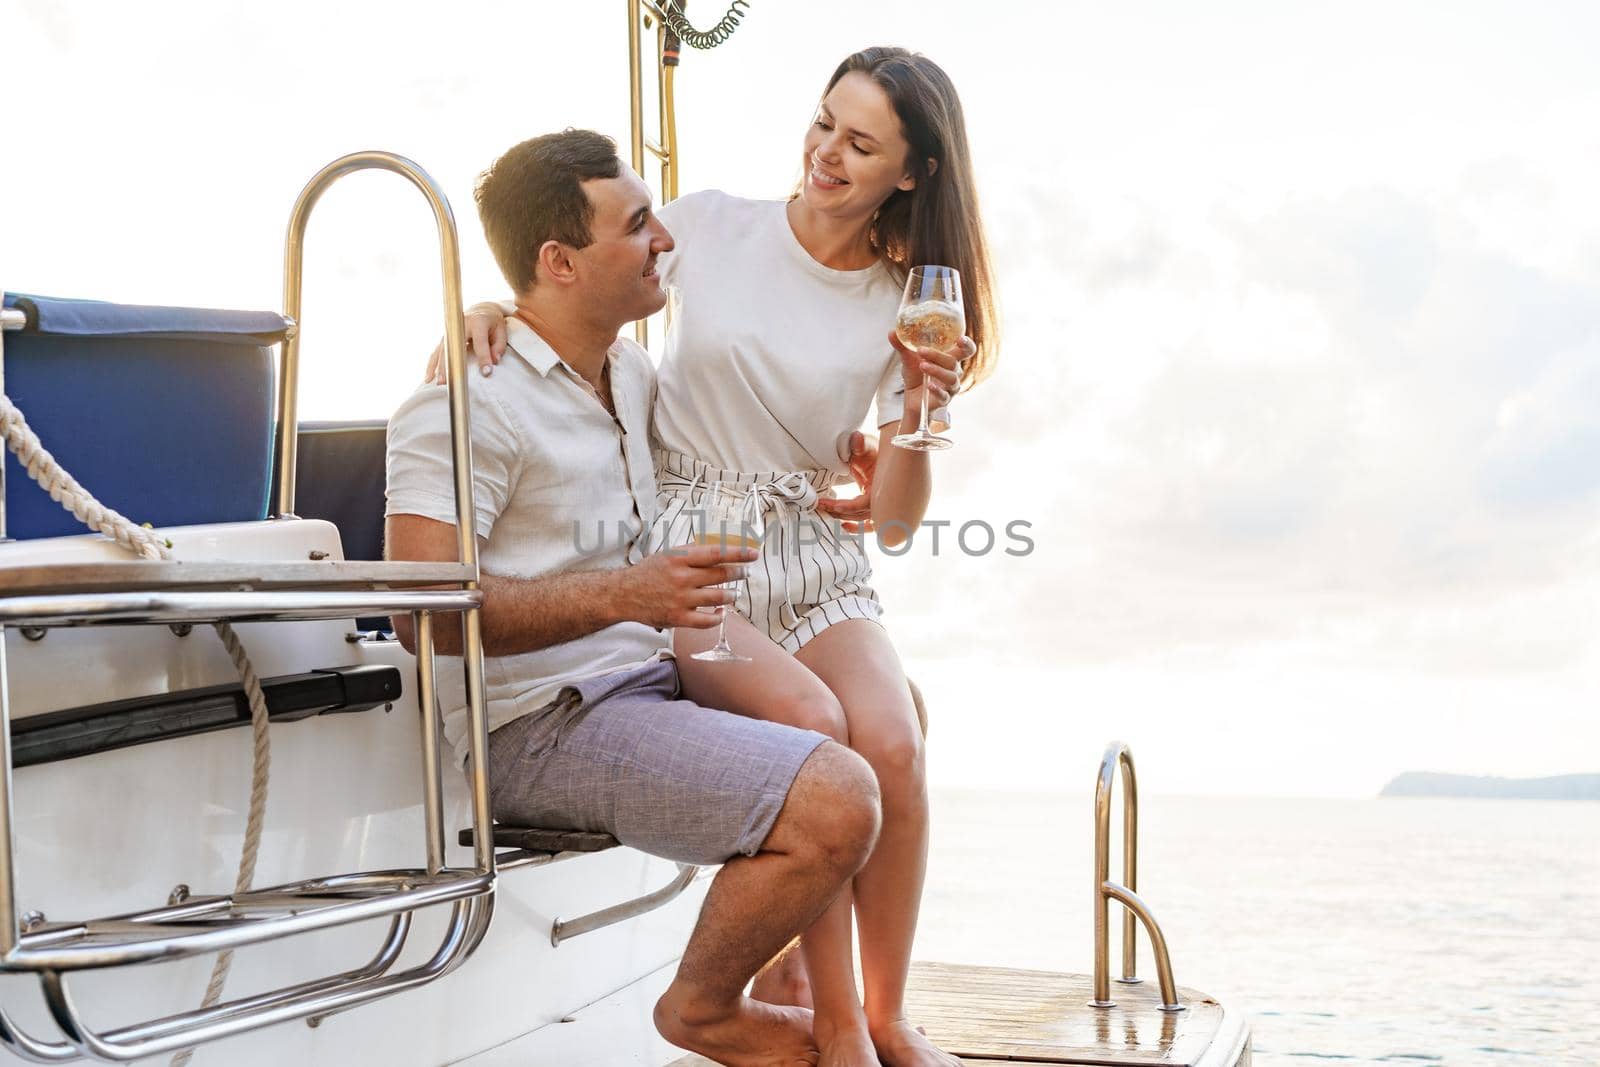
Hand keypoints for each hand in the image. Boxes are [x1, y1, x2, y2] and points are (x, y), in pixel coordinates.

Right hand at [425, 303, 510, 383]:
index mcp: (477, 322)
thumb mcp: (501, 331)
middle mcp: (460, 325)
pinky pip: (436, 352)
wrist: (482, 310)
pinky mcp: (445, 338)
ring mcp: (450, 331)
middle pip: (454, 346)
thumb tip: (494, 362)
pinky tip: (429, 378)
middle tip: (455, 381)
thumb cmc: (493, 323)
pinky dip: (432, 365)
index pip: (480, 342)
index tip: (486, 372)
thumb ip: (499, 346)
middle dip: (454, 365)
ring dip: (440, 367)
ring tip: (440, 383)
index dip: (483, 358)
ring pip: (442, 350)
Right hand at [615, 543, 758, 629]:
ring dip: (731, 596)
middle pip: (721, 575)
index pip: (716, 553)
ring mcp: (680, 599)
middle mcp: (681, 577)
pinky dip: (717, 617)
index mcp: (679, 558)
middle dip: (738, 573)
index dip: (738, 553)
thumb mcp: (668, 554)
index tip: (753, 553)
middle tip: (745, 573)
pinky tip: (720, 613)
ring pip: (718, 598)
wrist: (624, 594)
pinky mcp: (677, 617)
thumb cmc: (648, 572)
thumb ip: (692, 552)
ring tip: (733, 594)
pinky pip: (706, 621)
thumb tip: (720, 547)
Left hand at [818, 430, 878, 531]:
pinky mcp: (875, 505)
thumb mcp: (868, 446)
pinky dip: (858, 527)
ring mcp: (880, 503)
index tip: (830, 504)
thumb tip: (856, 438)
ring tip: (825, 512)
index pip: (864, 504)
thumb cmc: (877, 450)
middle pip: (860, 514)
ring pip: (861, 518)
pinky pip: (869, 523)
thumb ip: (861, 444)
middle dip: (839, 511)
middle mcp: (882, 499)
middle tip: (820, 506)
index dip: (847, 506)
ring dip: (843, 517)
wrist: (887, 453)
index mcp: (882, 487)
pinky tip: (845, 527)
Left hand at [887, 328, 969, 412]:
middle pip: (954, 362)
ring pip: (951, 377)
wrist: (911, 398)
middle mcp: (954, 372)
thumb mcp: (908, 359)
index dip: (967, 344)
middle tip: (921, 351)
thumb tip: (892, 332)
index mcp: (949, 359)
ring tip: (922, 366)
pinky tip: (929, 385)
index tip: (960, 338)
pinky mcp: (944, 400)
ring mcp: (950, 387)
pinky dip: (937, 390)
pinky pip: (945, 395)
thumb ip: (902, 346)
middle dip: (938, 355)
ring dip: (937, 370)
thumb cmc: (916, 375)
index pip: (966, 350)